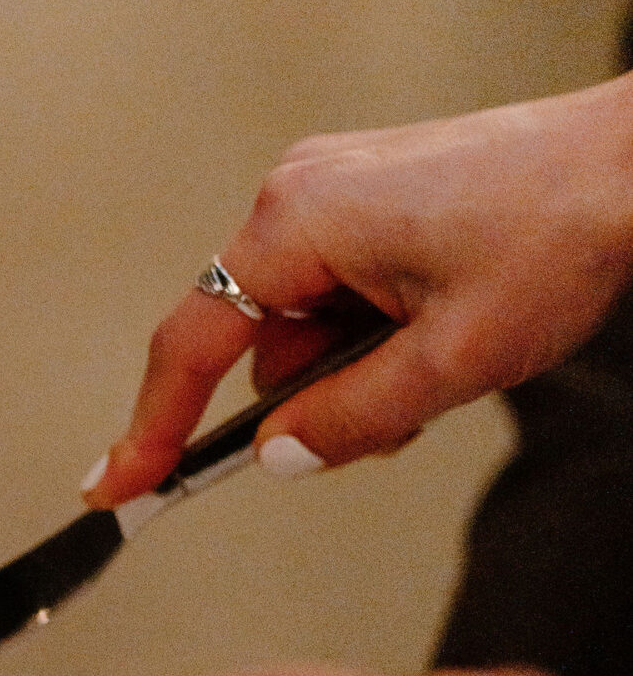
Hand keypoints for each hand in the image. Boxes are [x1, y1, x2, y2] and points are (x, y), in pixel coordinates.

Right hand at [85, 76, 632, 507]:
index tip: (117, 485)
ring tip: (445, 360)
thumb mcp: (454, 359)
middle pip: (253, 340)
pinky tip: (440, 330)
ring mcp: (332, 189)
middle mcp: (296, 194)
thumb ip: (352, 419)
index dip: (151, 426)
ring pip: (300, 324)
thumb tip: (278, 457)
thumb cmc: (559, 231)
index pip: (193, 344)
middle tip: (398, 419)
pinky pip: (335, 291)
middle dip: (308, 398)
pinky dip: (373, 333)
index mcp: (296, 221)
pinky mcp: (367, 195)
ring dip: (353, 368)